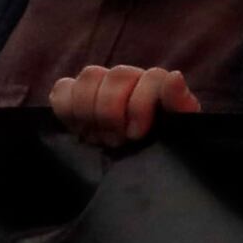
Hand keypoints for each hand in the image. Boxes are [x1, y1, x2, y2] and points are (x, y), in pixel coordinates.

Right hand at [45, 65, 205, 149]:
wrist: (137, 167)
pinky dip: (66, 109)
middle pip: (117, 75)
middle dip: (114, 112)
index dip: (140, 105)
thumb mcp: (178, 131)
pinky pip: (62, 90)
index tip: (136, 135)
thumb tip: (174, 76)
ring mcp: (101, 85)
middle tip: (117, 141)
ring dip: (91, 111)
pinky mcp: (74, 97)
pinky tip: (80, 129)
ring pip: (89, 76)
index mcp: (158, 85)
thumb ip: (180, 104)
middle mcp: (130, 79)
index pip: (152, 77)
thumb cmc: (160, 146)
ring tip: (100, 137)